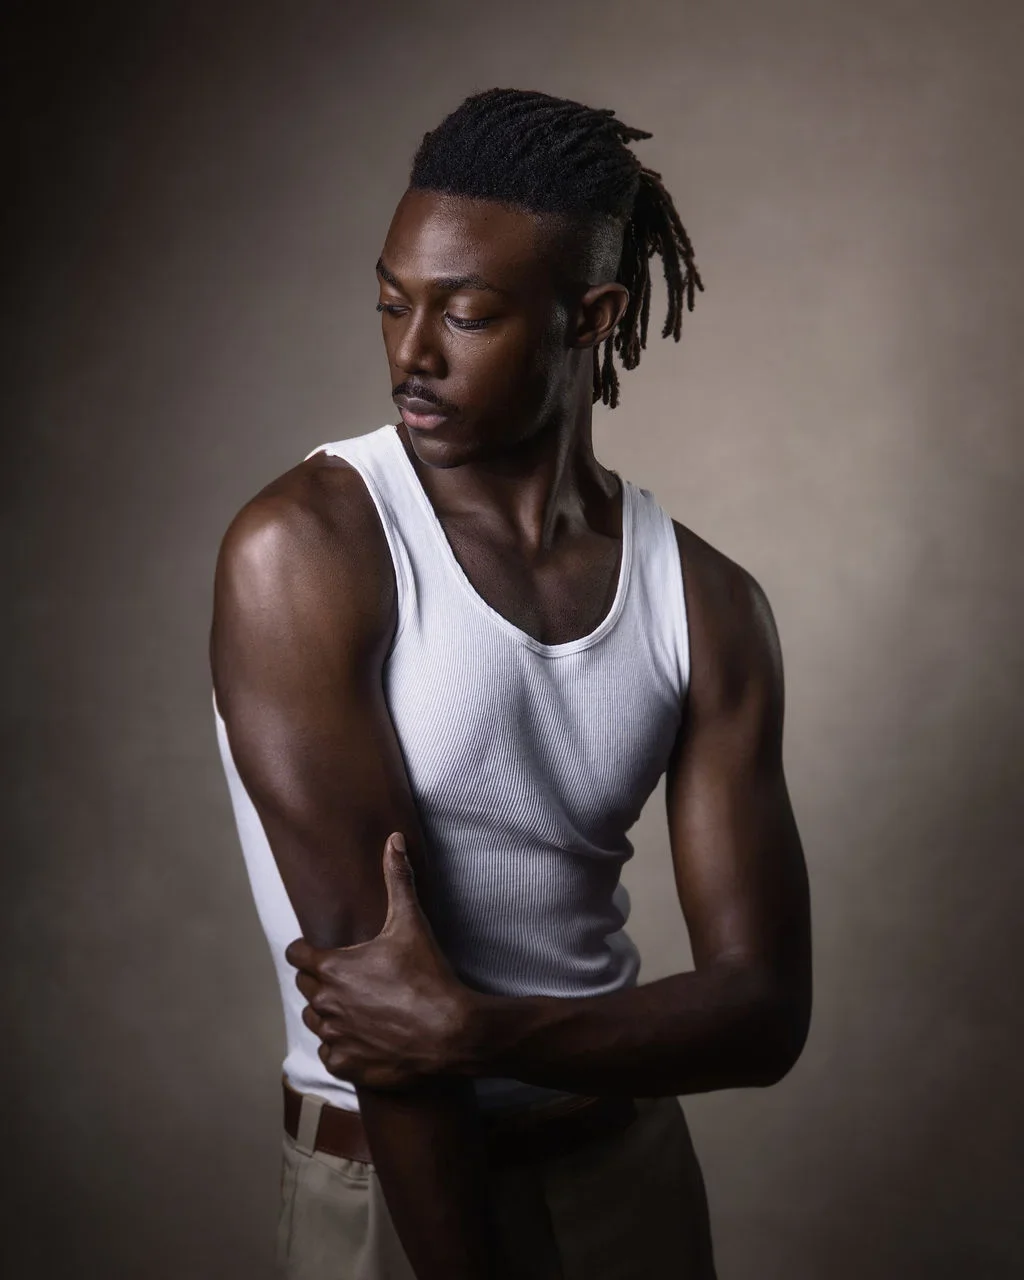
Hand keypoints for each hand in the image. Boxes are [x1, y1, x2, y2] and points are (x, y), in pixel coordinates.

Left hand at [284, 834, 474, 1089]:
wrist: (451, 1032)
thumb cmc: (427, 975)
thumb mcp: (410, 922)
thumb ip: (398, 878)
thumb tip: (394, 838)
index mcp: (332, 968)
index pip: (295, 955)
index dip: (306, 949)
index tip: (319, 949)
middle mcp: (325, 1003)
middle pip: (305, 988)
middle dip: (320, 980)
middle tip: (349, 976)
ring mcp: (335, 1037)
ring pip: (315, 1021)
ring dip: (328, 1013)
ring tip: (356, 1006)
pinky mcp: (347, 1065)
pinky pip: (330, 1053)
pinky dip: (341, 1046)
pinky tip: (363, 1037)